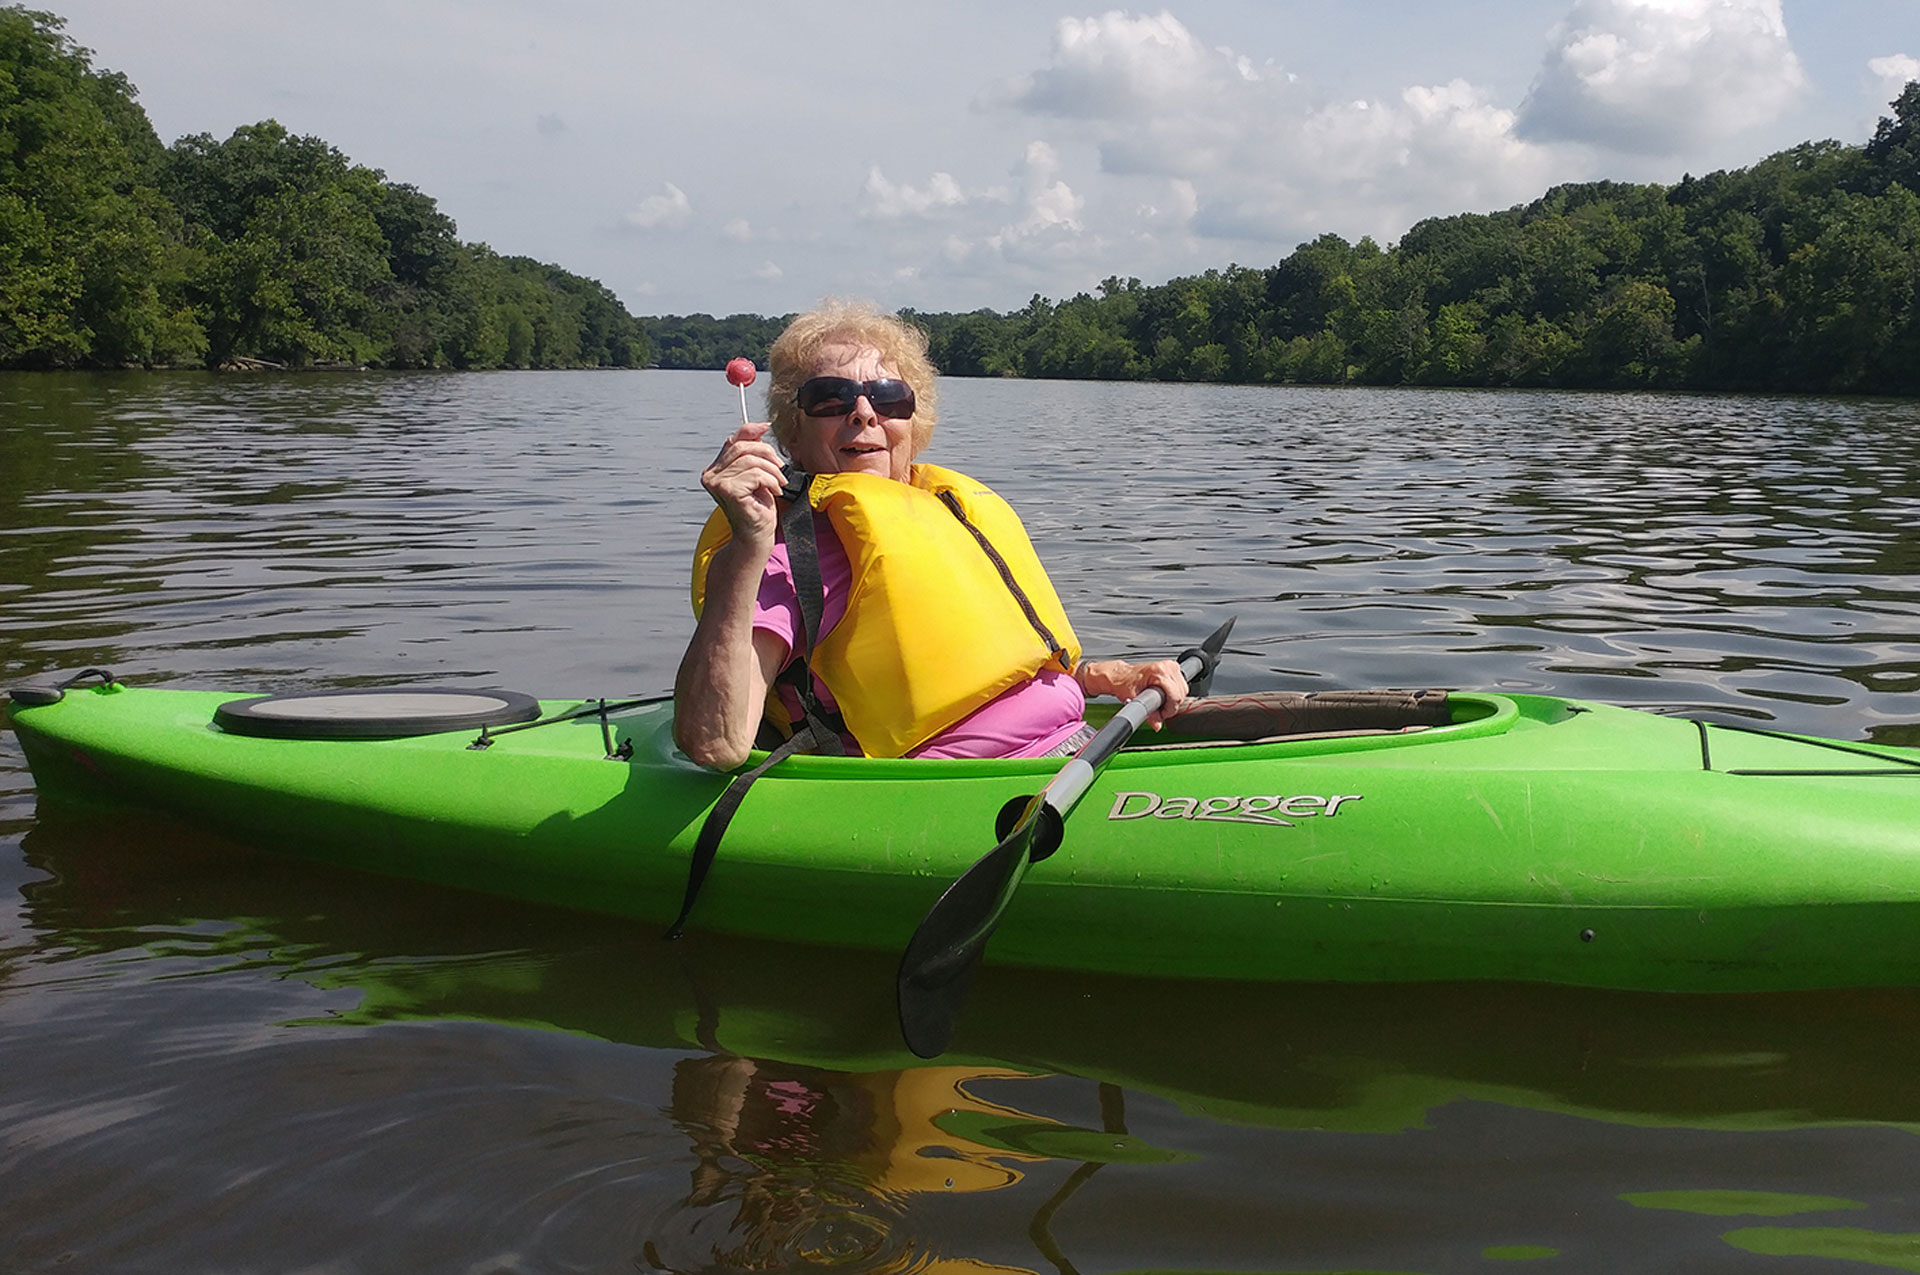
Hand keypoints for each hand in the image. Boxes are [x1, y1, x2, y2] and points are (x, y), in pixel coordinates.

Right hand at [701, 421, 785, 546]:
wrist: (756, 535)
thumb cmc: (757, 507)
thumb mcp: (757, 473)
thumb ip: (754, 452)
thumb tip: (762, 426)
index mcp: (716, 469)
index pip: (733, 440)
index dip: (751, 431)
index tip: (767, 427)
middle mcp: (710, 475)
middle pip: (743, 447)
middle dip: (768, 455)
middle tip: (780, 470)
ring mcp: (716, 483)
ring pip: (751, 460)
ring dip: (772, 471)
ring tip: (778, 484)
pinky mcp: (728, 491)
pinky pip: (755, 474)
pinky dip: (770, 481)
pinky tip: (774, 491)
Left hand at [1076, 658, 1189, 729]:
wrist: (1120, 675)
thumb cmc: (1124, 683)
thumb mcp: (1134, 700)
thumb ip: (1147, 715)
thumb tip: (1157, 725)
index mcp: (1159, 672)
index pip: (1176, 696)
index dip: (1169, 709)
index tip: (1161, 714)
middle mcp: (1167, 667)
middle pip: (1181, 694)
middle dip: (1171, 706)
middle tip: (1158, 710)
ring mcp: (1171, 666)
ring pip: (1183, 690)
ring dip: (1174, 700)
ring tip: (1159, 701)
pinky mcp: (1172, 668)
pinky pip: (1181, 685)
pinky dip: (1175, 693)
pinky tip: (1164, 695)